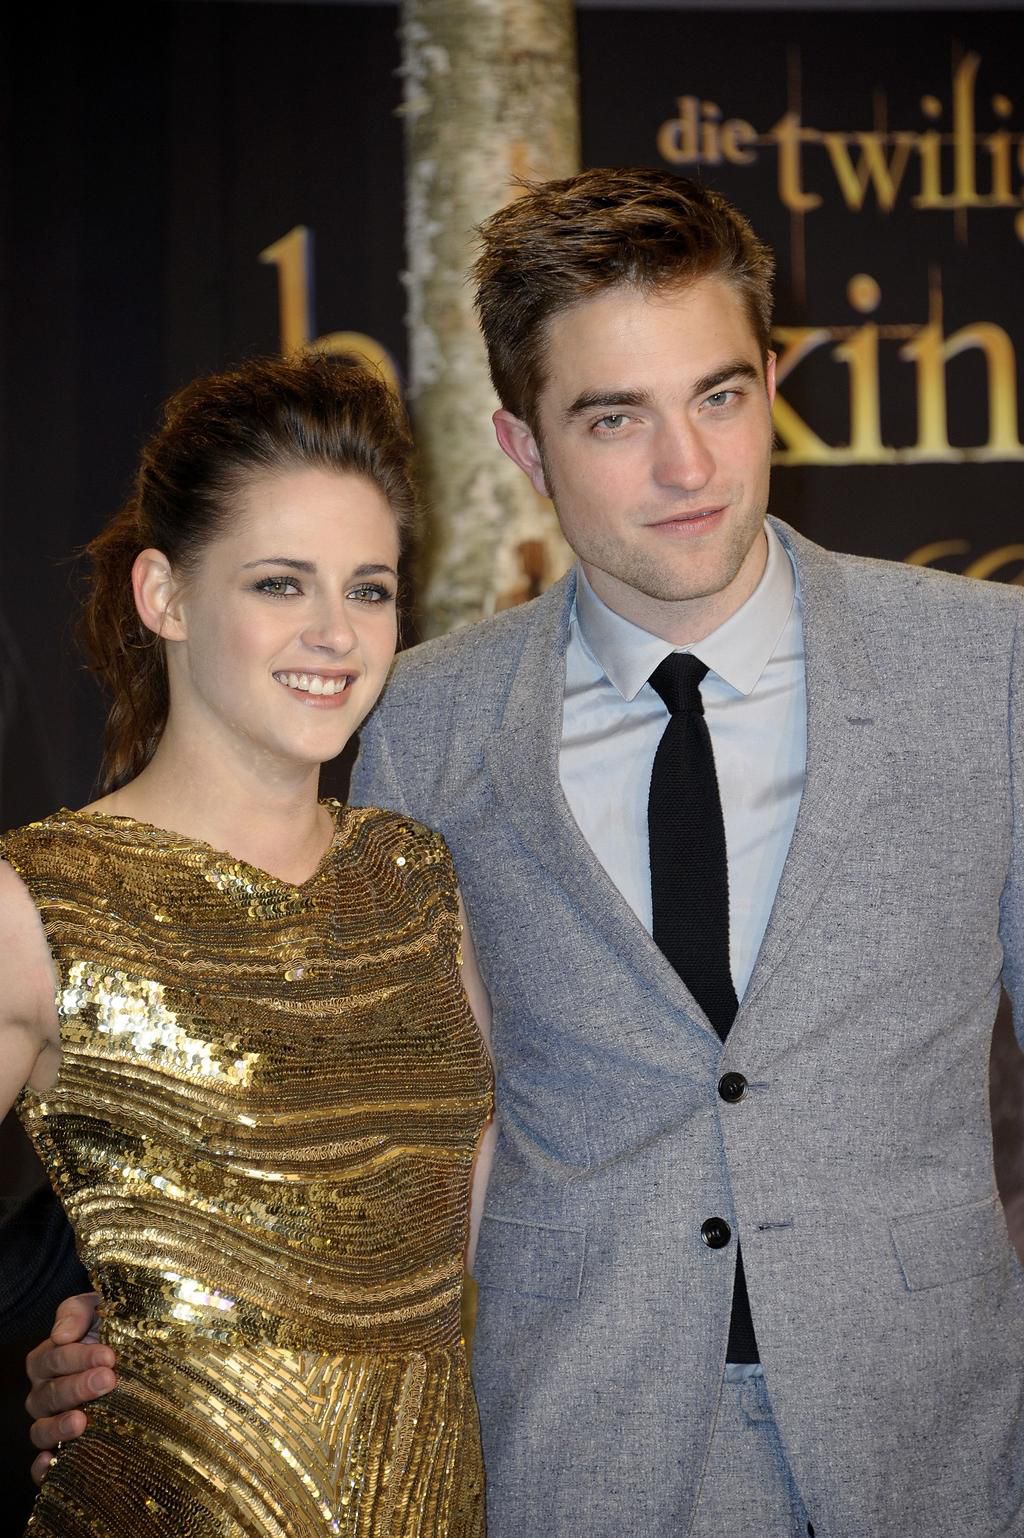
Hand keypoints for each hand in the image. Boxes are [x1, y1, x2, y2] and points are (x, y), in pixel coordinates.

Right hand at [25, 1294, 115, 1484]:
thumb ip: (78, 1312)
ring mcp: (52, 1423)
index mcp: (50, 1359)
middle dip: (77, 1387)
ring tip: (83, 1421)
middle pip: (48, 1394)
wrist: (142, 1356)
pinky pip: (44, 1466)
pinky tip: (53, 1463)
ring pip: (40, 1429)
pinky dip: (43, 1468)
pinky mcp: (63, 1452)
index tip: (109, 1356)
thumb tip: (61, 1334)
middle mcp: (46, 1393)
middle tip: (109, 1380)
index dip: (77, 1357)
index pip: (51, 1359)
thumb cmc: (116, 1328)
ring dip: (59, 1426)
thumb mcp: (100, 1310)